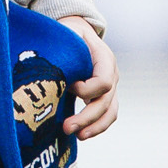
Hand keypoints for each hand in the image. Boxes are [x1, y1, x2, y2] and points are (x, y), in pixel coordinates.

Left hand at [58, 15, 117, 138]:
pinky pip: (106, 115)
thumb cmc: (70, 32)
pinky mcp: (103, 96)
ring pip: (110, 112)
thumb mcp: (68, 32)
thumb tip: (55, 70)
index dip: (87, 89)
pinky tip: (81, 133)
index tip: (69, 87)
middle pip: (106, 102)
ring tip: (79, 136)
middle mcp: (111, 74)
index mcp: (105, 58)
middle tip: (67, 127)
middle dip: (87, 117)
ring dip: (95, 127)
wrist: (78, 31)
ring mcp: (110, 87)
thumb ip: (66, 46)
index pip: (104, 81)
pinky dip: (96, 126)